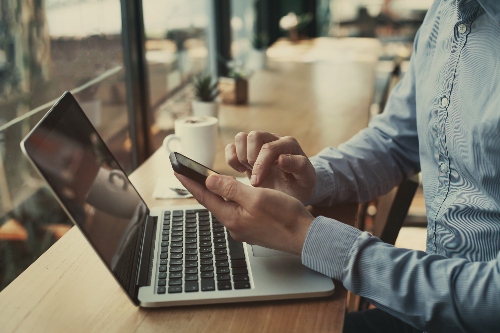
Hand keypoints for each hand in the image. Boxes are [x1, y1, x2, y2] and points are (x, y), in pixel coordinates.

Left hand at [175, 172, 313, 254]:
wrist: (304, 236)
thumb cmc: (285, 217)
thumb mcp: (256, 197)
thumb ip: (231, 189)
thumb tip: (209, 181)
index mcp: (232, 217)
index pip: (204, 197)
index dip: (190, 182)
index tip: (177, 170)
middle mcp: (234, 225)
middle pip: (212, 202)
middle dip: (199, 186)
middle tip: (187, 172)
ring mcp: (243, 228)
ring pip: (224, 206)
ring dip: (215, 192)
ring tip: (206, 180)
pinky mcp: (252, 227)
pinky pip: (236, 210)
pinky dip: (230, 198)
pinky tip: (232, 193)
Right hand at [225, 131, 315, 202]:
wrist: (292, 191)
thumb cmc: (300, 186)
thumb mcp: (306, 180)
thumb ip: (299, 166)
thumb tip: (281, 158)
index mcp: (289, 144)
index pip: (269, 147)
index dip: (260, 165)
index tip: (257, 183)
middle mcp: (273, 139)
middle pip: (254, 136)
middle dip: (251, 158)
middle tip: (256, 177)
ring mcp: (259, 144)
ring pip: (241, 137)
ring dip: (241, 157)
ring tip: (249, 171)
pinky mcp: (247, 151)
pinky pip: (232, 146)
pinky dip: (232, 158)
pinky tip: (241, 170)